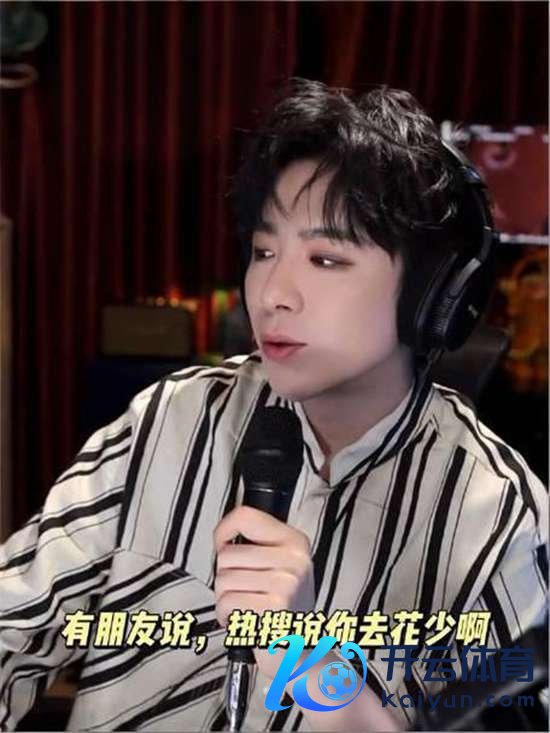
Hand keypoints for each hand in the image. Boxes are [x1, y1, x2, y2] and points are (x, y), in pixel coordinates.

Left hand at [213, 505, 315, 678]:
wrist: (301, 653)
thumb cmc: (283, 608)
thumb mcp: (281, 566)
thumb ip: (257, 546)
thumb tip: (222, 536)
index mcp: (295, 541)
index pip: (246, 516)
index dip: (223, 530)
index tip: (222, 545)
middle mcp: (294, 559)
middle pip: (227, 554)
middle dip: (225, 577)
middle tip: (245, 591)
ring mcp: (286, 583)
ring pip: (222, 579)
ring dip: (225, 599)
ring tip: (246, 607)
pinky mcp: (273, 608)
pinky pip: (226, 602)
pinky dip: (227, 616)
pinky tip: (245, 620)